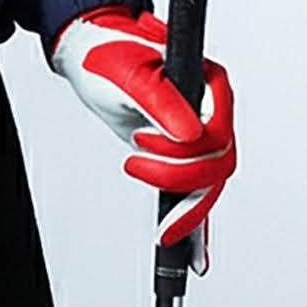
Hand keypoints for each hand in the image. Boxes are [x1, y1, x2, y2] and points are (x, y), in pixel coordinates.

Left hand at [49, 3, 236, 264]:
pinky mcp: (182, 152)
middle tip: (134, 165)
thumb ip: (161, 102)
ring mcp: (199, 132)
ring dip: (185, 205)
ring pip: (210, 184)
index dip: (181, 150)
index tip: (140, 144)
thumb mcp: (130, 72)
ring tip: (160, 222)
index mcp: (209, 84)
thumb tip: (189, 137)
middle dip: (177, 175)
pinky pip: (198, 192)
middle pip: (217, 164)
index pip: (217, 136)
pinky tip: (195, 255)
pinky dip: (197, 225)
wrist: (89, 51)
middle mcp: (211, 110)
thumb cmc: (108, 51)